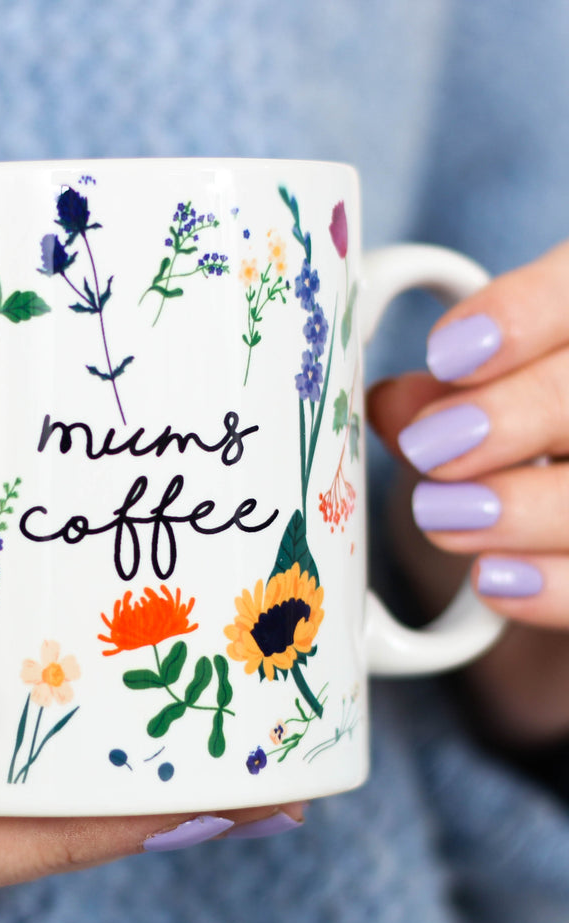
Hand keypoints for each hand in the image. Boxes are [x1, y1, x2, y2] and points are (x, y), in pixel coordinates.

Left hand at [369, 241, 568, 744]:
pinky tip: (493, 579)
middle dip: (514, 417)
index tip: (445, 353)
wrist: (549, 524)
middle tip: (429, 448)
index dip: (525, 314)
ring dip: (524, 506)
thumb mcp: (474, 399)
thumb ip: (444, 395)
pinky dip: (553, 586)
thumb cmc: (504, 436)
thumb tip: (393, 404)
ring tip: (440, 516)